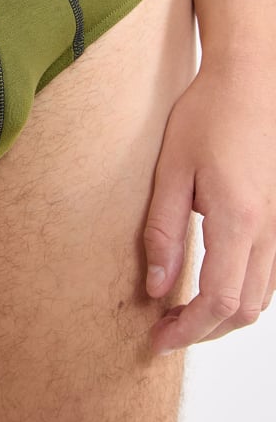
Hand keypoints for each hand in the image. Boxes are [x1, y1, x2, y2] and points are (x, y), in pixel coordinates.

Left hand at [144, 57, 275, 352]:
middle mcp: (269, 231)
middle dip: (204, 330)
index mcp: (239, 221)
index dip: (188, 330)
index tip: (158, 339)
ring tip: (181, 310)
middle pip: (245, 311)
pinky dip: (240, 292)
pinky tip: (209, 282)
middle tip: (163, 330)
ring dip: (223, 315)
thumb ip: (163, 231)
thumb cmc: (209, 115)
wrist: (250, 81)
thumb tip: (156, 285)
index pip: (220, 302)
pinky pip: (267, 274)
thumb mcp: (171, 170)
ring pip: (262, 298)